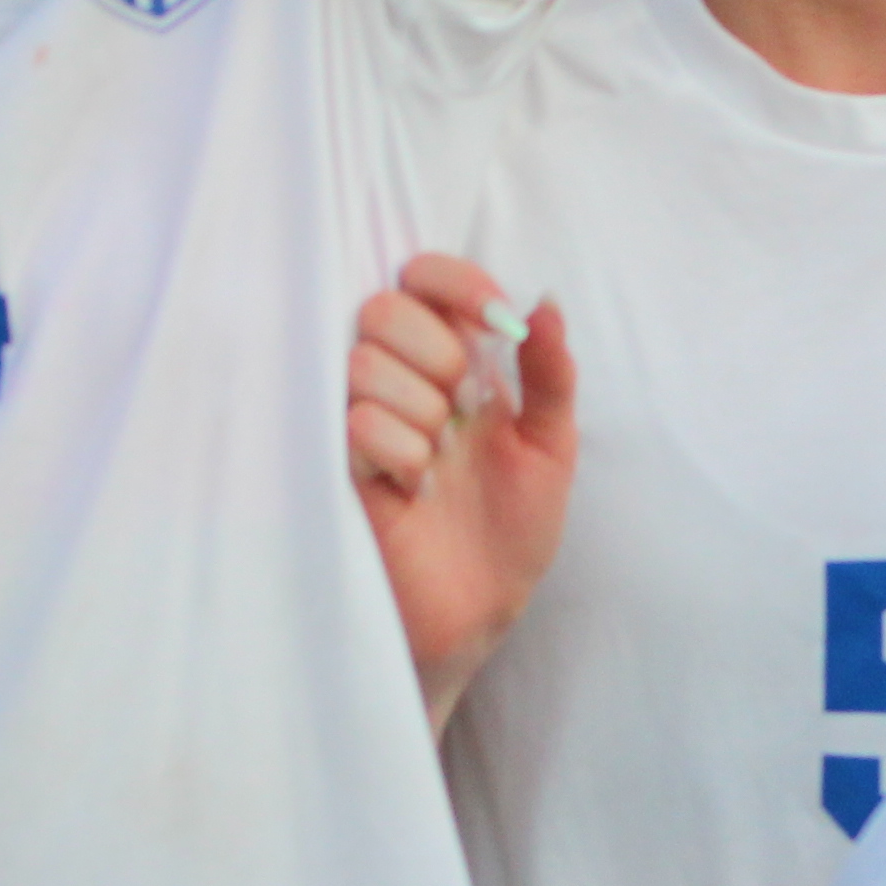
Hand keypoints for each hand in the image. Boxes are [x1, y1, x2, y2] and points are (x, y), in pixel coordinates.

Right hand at [347, 253, 577, 717]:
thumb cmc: (513, 528)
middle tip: (463, 411)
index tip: (495, 321)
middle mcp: (400, 378)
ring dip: (421, 415)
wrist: (480, 607)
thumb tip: (545, 301)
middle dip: (438, 356)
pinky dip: (401, 455)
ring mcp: (361, 417)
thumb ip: (551, 372)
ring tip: (439, 463)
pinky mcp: (334, 462)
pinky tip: (414, 489)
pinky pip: (357, 424)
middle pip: (386, 309)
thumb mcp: (551, 447)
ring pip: (366, 364)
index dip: (457, 284)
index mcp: (452, 359)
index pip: (428, 277)